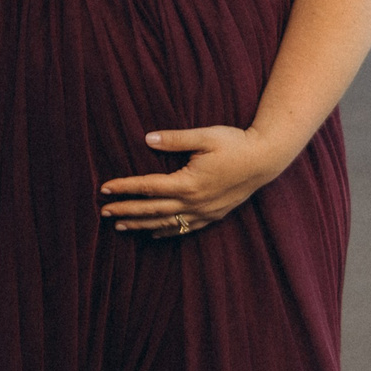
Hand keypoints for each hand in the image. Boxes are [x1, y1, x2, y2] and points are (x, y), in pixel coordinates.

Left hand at [98, 126, 289, 235]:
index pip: (148, 188)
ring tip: (121, 226)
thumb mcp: (204, 136)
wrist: (266, 159)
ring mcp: (205, 212)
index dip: (125, 188)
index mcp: (188, 183)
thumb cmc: (235, 143)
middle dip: (127, 211)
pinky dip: (167, 231)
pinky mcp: (214, 215)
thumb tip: (148, 139)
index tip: (104, 189)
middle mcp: (195, 202)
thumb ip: (175, 139)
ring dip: (142, 225)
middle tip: (104, 213)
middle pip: (152, 210)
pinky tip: (154, 233)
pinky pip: (185, 228)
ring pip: (167, 223)